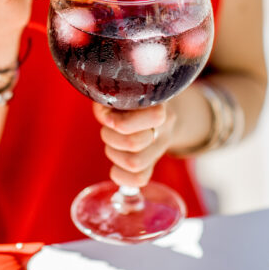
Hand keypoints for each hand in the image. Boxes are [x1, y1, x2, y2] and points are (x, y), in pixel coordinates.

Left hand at [92, 91, 212, 187]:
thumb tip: (103, 113)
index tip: (108, 117)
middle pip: (135, 142)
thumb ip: (110, 97)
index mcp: (160, 104)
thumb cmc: (132, 96)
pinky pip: (139, 179)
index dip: (122, 121)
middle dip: (110, 136)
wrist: (158, 107)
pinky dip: (121, 177)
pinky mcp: (153, 164)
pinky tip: (114, 168)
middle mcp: (165, 127)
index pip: (155, 117)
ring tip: (111, 142)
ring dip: (113, 152)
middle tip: (107, 128)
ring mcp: (160, 147)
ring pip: (135, 162)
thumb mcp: (123, 90)